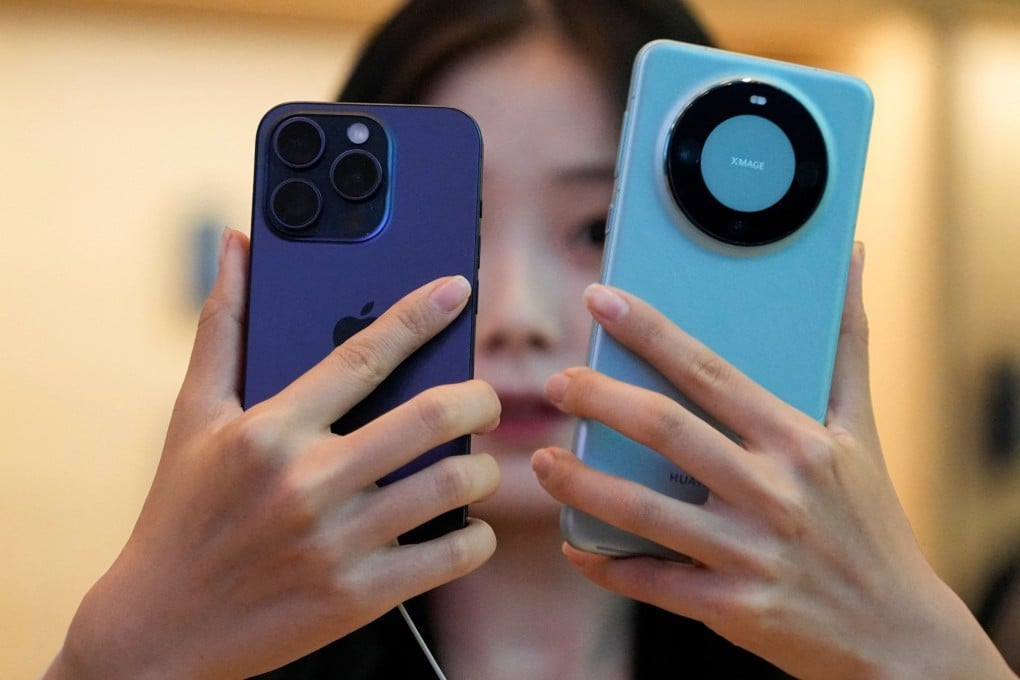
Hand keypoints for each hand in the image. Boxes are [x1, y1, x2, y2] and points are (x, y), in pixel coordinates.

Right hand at [45, 229, 500, 679]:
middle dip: (479, 398)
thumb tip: (238, 246)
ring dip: (483, 467)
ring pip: (450, 483)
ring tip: (477, 463)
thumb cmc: (181, 512)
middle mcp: (307, 481)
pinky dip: (476, 537)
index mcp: (270, 431)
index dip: (418, 314)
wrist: (159, 627)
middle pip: (429, 417)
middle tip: (485, 399)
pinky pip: (450, 557)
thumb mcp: (192, 416)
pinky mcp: (358, 596)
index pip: (362, 354)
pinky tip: (467, 525)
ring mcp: (336, 542)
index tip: (456, 291)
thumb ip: (222, 326)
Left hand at [533, 245, 1013, 678]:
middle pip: (665, 431)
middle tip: (556, 383)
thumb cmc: (872, 521)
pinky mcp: (736, 607)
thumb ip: (847, 344)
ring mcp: (751, 552)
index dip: (649, 331)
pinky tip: (576, 546)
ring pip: (645, 510)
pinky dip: (607, 564)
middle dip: (599, 400)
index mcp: (798, 440)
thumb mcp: (862, 430)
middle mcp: (773, 492)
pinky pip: (655, 582)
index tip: (602, 301)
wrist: (900, 633)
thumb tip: (854, 258)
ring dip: (582, 484)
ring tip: (541, 463)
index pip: (709, 371)